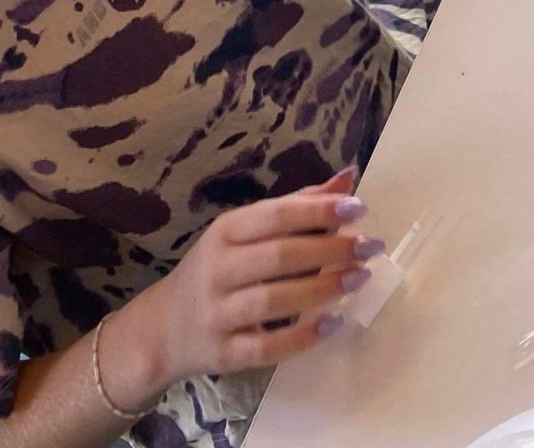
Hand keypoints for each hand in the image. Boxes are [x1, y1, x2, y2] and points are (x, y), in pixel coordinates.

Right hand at [101, 170, 371, 401]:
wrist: (162, 330)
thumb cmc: (217, 270)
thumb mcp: (245, 232)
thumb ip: (296, 206)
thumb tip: (347, 179)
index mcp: (225, 231)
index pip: (275, 215)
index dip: (318, 210)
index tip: (360, 208)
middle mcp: (217, 270)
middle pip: (279, 256)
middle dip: (330, 249)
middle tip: (372, 246)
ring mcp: (217, 314)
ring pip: (273, 301)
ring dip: (322, 288)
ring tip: (360, 277)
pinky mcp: (223, 354)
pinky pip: (266, 347)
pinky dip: (302, 336)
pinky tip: (333, 322)